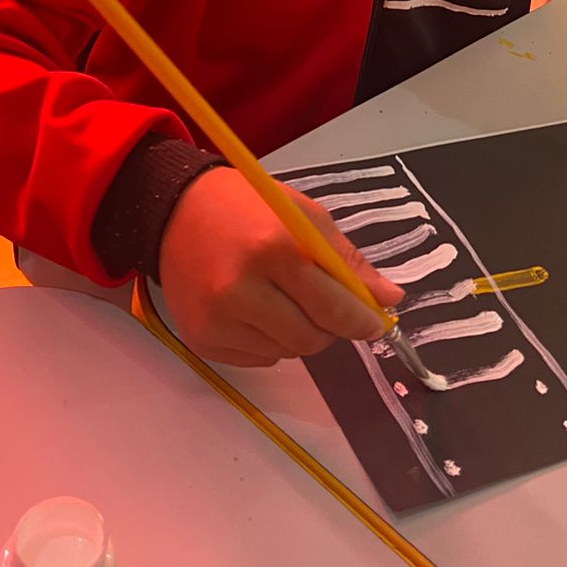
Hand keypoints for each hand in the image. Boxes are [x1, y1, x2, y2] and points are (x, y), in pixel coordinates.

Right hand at [158, 167, 403, 365]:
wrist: (176, 210)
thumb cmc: (248, 207)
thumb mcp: (305, 218)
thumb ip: (348, 262)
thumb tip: (390, 299)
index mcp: (275, 248)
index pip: (333, 308)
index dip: (362, 322)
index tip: (376, 324)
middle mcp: (241, 288)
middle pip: (311, 338)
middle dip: (330, 329)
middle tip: (326, 307)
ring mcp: (217, 318)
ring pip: (286, 353)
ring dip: (298, 334)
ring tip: (282, 298)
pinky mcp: (200, 338)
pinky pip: (257, 360)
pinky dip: (268, 342)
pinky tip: (255, 310)